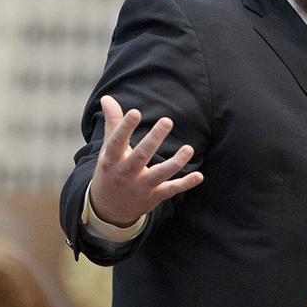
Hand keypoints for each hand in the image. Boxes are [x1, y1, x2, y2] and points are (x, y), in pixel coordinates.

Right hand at [89, 95, 203, 226]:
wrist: (108, 208)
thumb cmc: (111, 170)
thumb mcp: (108, 149)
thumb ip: (112, 123)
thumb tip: (107, 97)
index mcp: (112, 159)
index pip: (117, 142)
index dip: (125, 127)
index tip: (135, 112)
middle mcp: (126, 173)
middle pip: (141, 155)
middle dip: (154, 139)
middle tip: (167, 120)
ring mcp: (141, 186)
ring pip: (160, 174)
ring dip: (176, 162)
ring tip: (188, 149)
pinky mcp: (154, 196)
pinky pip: (171, 189)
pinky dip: (186, 184)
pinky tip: (199, 175)